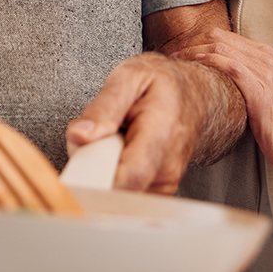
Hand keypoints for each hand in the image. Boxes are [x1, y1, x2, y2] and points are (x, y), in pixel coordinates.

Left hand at [66, 52, 217, 193]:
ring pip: (117, 193)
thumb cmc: (162, 85)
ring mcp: (166, 182)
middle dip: (93, 170)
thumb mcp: (128, 78)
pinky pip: (124, 193)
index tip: (78, 169)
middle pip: (116, 188)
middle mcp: (168, 166)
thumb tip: (78, 136)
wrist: (194, 95)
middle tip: (94, 142)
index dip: (96, 180)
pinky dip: (114, 177)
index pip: (129, 177)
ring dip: (103, 173)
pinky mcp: (159, 191)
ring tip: (111, 145)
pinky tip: (120, 157)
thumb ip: (102, 108)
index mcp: (161, 133)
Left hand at [185, 29, 272, 170]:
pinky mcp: (261, 90)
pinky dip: (210, 63)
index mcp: (265, 53)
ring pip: (221, 48)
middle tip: (174, 54)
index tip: (180, 50)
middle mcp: (265, 57)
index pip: (223, 34)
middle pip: (218, 37)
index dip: (197, 39)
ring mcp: (264, 72)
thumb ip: (242, 74)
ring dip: (194, 52)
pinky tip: (196, 67)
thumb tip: (211, 71)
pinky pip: (230, 66)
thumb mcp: (260, 88)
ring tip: (177, 61)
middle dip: (191, 43)